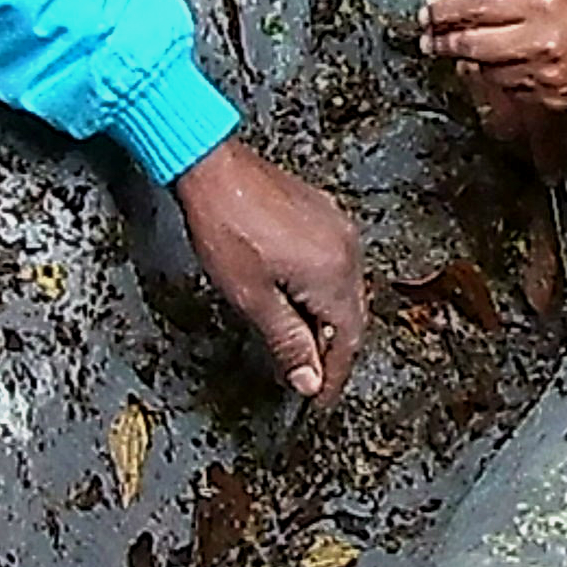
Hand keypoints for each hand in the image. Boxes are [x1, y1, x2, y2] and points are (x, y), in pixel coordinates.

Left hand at [172, 138, 367, 400]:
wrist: (214, 168)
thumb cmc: (226, 226)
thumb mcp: (252, 299)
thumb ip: (287, 343)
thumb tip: (310, 381)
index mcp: (334, 275)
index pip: (347, 341)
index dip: (334, 375)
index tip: (320, 398)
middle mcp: (347, 251)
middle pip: (352, 317)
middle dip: (332, 350)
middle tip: (309, 375)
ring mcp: (338, 229)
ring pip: (345, 291)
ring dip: (327, 319)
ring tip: (300, 339)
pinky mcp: (325, 215)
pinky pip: (336, 264)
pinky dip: (322, 289)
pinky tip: (298, 295)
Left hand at [420, 0, 566, 123]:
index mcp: (541, 3)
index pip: (475, 6)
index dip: (444, 11)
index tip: (428, 14)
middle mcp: (539, 39)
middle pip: (472, 44)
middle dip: (443, 42)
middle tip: (429, 39)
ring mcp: (543, 72)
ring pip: (487, 70)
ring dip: (471, 61)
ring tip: (465, 50)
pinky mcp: (550, 97)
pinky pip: (510, 89)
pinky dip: (500, 78)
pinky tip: (501, 66)